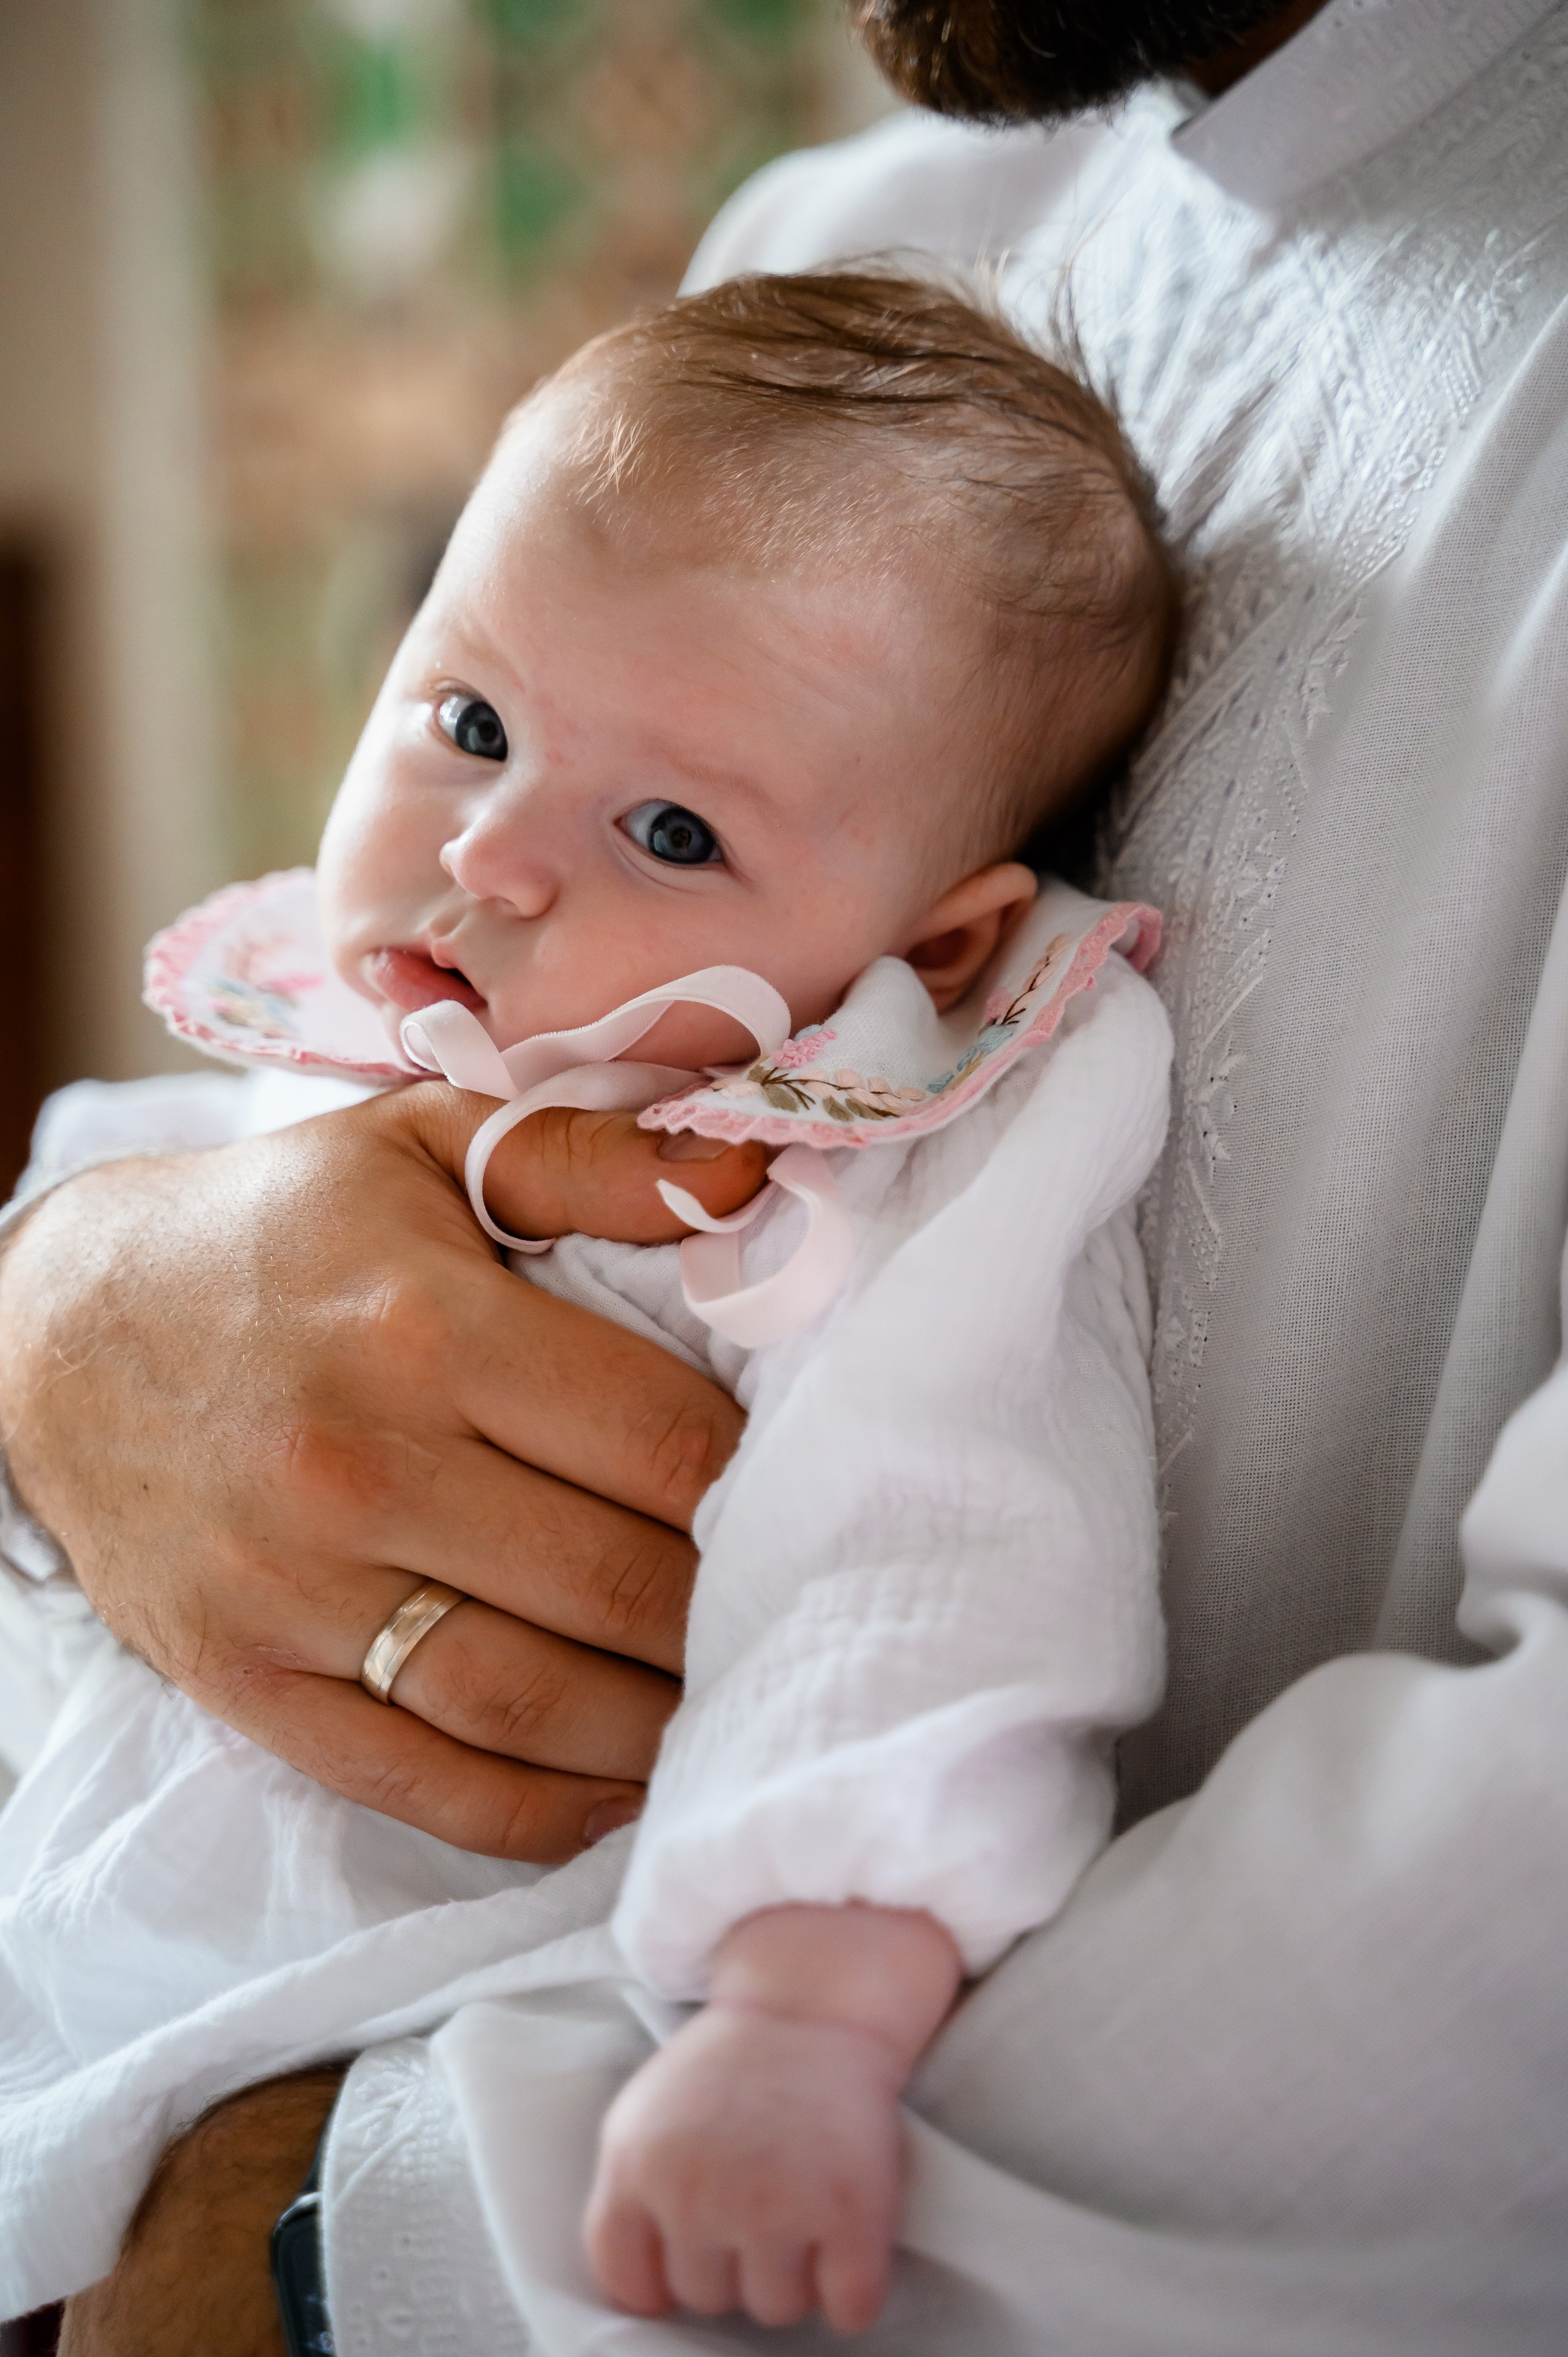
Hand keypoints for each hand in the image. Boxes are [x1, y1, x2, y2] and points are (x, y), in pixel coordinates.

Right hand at [0, 1084, 764, 1861]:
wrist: (50, 1331)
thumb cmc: (273, 1233)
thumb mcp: (421, 1144)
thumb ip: (593, 1156)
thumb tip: (756, 1175)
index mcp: (427, 1328)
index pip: (661, 1443)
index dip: (763, 1484)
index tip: (810, 1494)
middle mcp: (361, 1468)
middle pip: (613, 1584)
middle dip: (727, 1612)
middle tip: (794, 1612)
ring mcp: (293, 1591)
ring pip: (528, 1705)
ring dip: (655, 1728)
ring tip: (726, 1703)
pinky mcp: (243, 1680)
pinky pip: (417, 1783)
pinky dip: (537, 1813)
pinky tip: (617, 1792)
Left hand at [584, 1904, 961, 2333]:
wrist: (814, 2003)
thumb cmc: (731, 2065)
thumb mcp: (646, 2113)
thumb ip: (629, 2195)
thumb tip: (644, 2292)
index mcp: (638, 2166)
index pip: (629, 2284)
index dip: (661, 2280)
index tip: (691, 2255)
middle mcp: (698, 2193)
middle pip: (706, 2299)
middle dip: (733, 2263)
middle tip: (759, 2197)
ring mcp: (775, 2206)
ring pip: (774, 2310)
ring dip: (792, 2275)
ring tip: (801, 2205)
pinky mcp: (850, 2213)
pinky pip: (849, 2312)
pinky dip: (852, 2292)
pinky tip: (846, 2240)